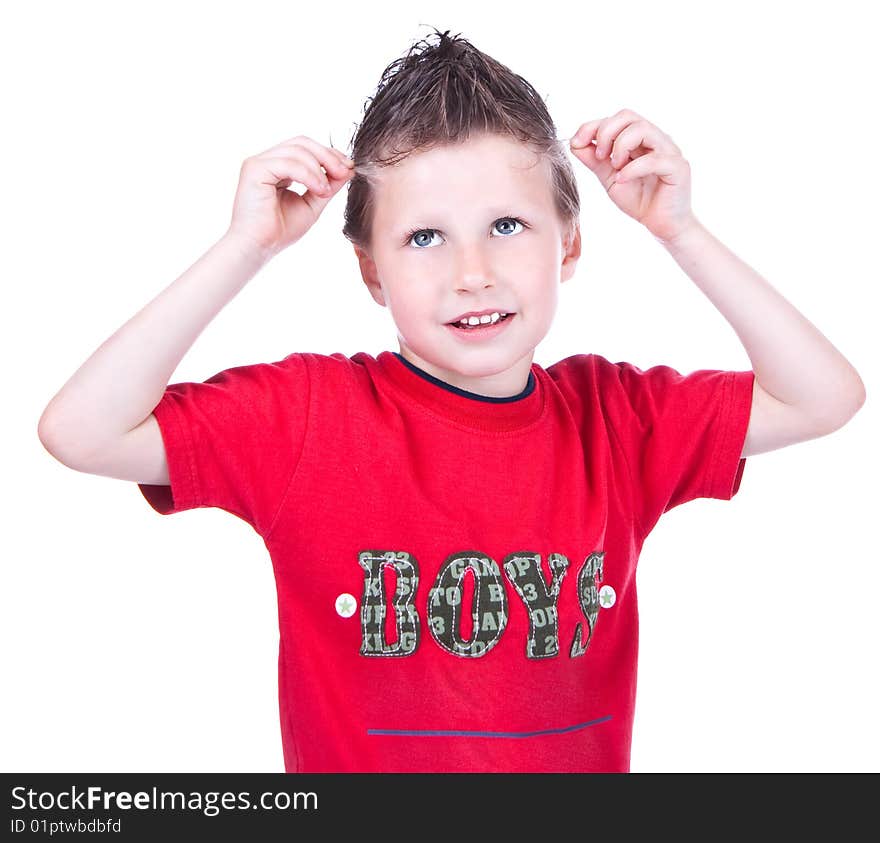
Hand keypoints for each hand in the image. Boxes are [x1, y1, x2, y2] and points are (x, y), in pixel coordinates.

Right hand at [225, 135, 354, 258]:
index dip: (329, 155)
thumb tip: (349, 168)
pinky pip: (288, 162)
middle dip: (327, 156)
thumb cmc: (280, 232)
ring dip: (319, 168)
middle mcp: (267, 161)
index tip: (348, 168)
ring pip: (297, 150)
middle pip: (302, 143)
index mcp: (278, 168)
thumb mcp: (312, 205)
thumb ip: (328, 186)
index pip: (306, 149)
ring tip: (327, 190)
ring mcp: (258, 163)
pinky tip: (318, 189)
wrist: (259, 248)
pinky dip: (308, 174)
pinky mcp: (254, 169)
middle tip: (345, 171)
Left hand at [569, 109, 697, 242]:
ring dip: (621, 146)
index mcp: (640, 139)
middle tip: (599, 156)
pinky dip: (632, 168)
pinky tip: (622, 180)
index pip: (616, 119)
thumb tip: (574, 143)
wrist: (661, 225)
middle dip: (606, 133)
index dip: (593, 126)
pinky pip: (654, 159)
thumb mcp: (610, 179)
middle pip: (628, 116)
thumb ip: (594, 161)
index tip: (576, 142)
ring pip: (643, 129)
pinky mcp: (678, 167)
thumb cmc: (639, 200)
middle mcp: (655, 139)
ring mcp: (669, 151)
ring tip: (614, 167)